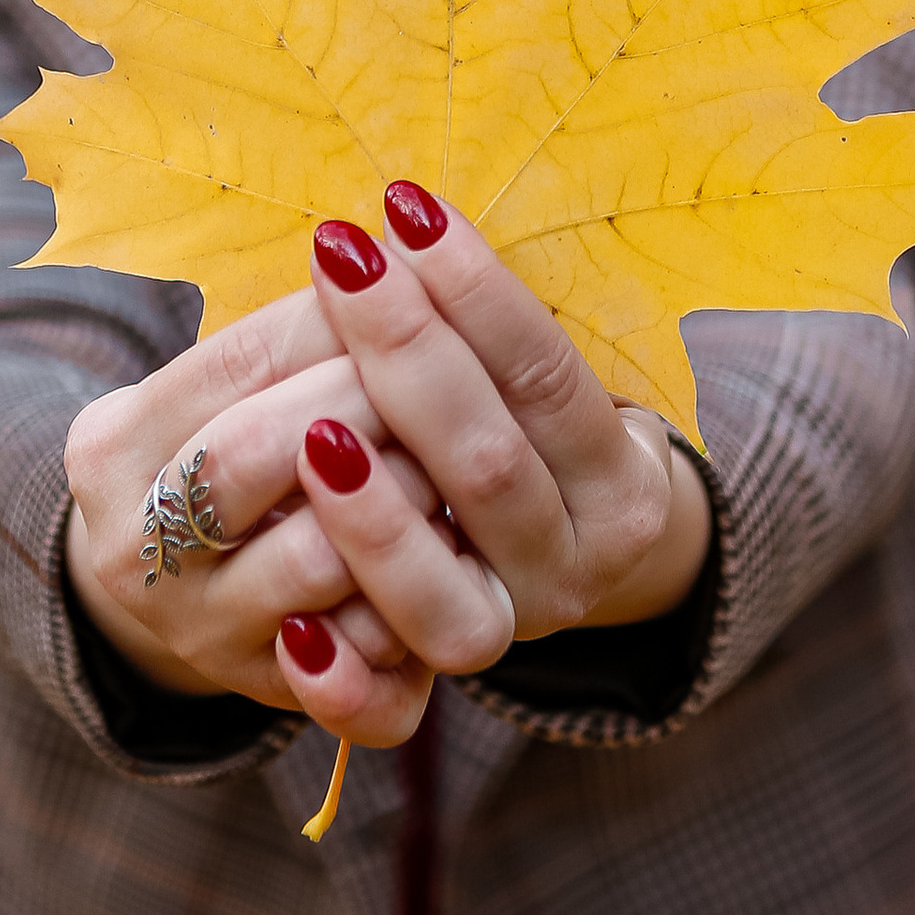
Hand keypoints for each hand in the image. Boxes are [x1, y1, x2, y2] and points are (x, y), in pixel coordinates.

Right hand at [63, 290, 439, 746]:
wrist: (174, 585)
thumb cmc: (223, 446)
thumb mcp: (218, 384)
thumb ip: (293, 336)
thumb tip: (398, 251)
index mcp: (113, 447)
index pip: (236, 360)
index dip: (341, 315)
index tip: (417, 273)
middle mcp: (136, 548)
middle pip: (258, 451)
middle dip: (371, 397)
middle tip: (456, 363)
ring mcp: (199, 630)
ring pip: (316, 560)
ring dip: (407, 500)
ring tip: (459, 460)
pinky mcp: (267, 693)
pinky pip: (351, 676)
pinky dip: (408, 620)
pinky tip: (453, 566)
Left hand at [296, 185, 714, 665]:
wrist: (561, 554)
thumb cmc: (529, 429)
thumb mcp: (545, 378)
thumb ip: (495, 326)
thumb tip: (409, 214)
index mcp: (621, 481)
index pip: (544, 373)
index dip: (475, 291)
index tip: (405, 208)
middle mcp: (576, 564)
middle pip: (488, 464)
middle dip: (407, 353)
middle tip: (339, 259)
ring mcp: (507, 630)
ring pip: (440, 591)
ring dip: (372, 512)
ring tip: (309, 426)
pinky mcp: (435, 688)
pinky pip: (391, 705)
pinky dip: (342, 674)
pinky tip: (293, 630)